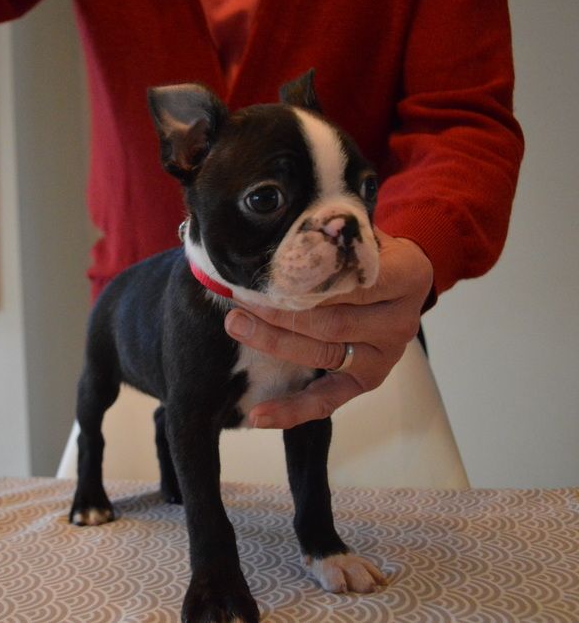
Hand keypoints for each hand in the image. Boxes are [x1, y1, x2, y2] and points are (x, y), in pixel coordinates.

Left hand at [223, 228, 432, 428]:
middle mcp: (400, 322)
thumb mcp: (362, 233)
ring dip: (274, 343)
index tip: (266, 276)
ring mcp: (385, 357)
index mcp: (407, 277)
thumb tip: (283, 227)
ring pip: (323, 355)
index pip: (353, 283)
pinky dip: (292, 410)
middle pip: (331, 322)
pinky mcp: (366, 381)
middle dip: (279, 313)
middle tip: (239, 301)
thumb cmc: (372, 253)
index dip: (305, 282)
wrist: (404, 279)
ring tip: (236, 327)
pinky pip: (327, 401)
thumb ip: (333, 234)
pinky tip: (259, 416)